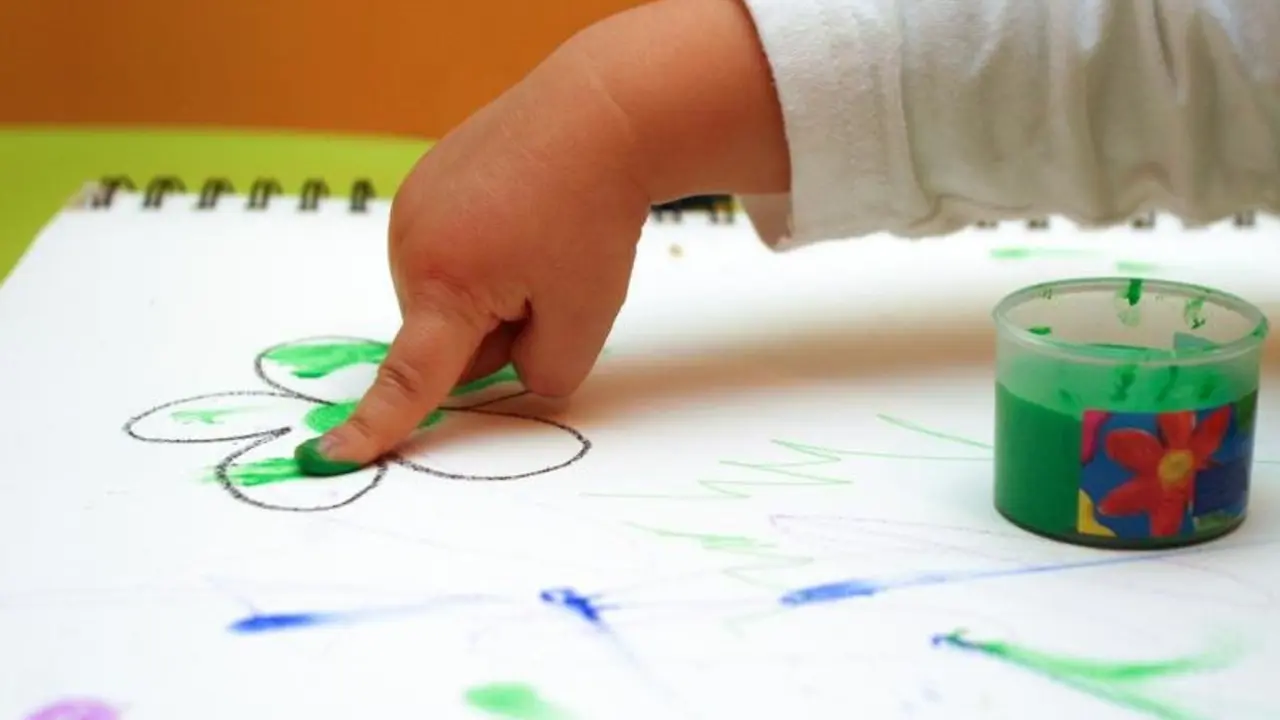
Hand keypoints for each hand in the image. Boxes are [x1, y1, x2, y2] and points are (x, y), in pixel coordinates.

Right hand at [315, 42, 652, 466]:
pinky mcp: (422, 183)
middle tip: (549, 278)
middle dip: (493, 331)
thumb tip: (502, 373)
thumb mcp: (584, 323)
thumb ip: (541, 377)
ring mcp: (411, 207)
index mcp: (446, 285)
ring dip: (487, 290)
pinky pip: (444, 252)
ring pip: (444, 296)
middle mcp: (411, 245)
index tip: (332, 456)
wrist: (598, 114)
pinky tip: (520, 210)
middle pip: (444, 337)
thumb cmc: (594, 216)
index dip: (375, 424)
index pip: (409, 378)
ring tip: (537, 236)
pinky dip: (479, 250)